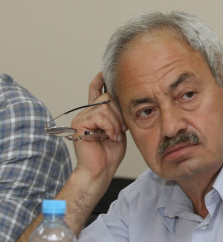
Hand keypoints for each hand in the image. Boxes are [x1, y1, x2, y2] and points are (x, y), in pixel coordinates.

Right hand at [70, 72, 126, 195]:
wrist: (100, 170)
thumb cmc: (110, 152)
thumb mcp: (119, 127)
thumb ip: (118, 113)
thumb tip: (123, 97)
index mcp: (95, 112)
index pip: (96, 89)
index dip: (101, 79)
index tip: (106, 70)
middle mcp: (86, 112)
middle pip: (107, 97)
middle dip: (120, 113)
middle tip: (121, 128)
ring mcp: (81, 117)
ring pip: (106, 107)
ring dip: (116, 123)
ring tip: (114, 135)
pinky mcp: (79, 124)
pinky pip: (101, 116)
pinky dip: (110, 127)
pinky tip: (109, 137)